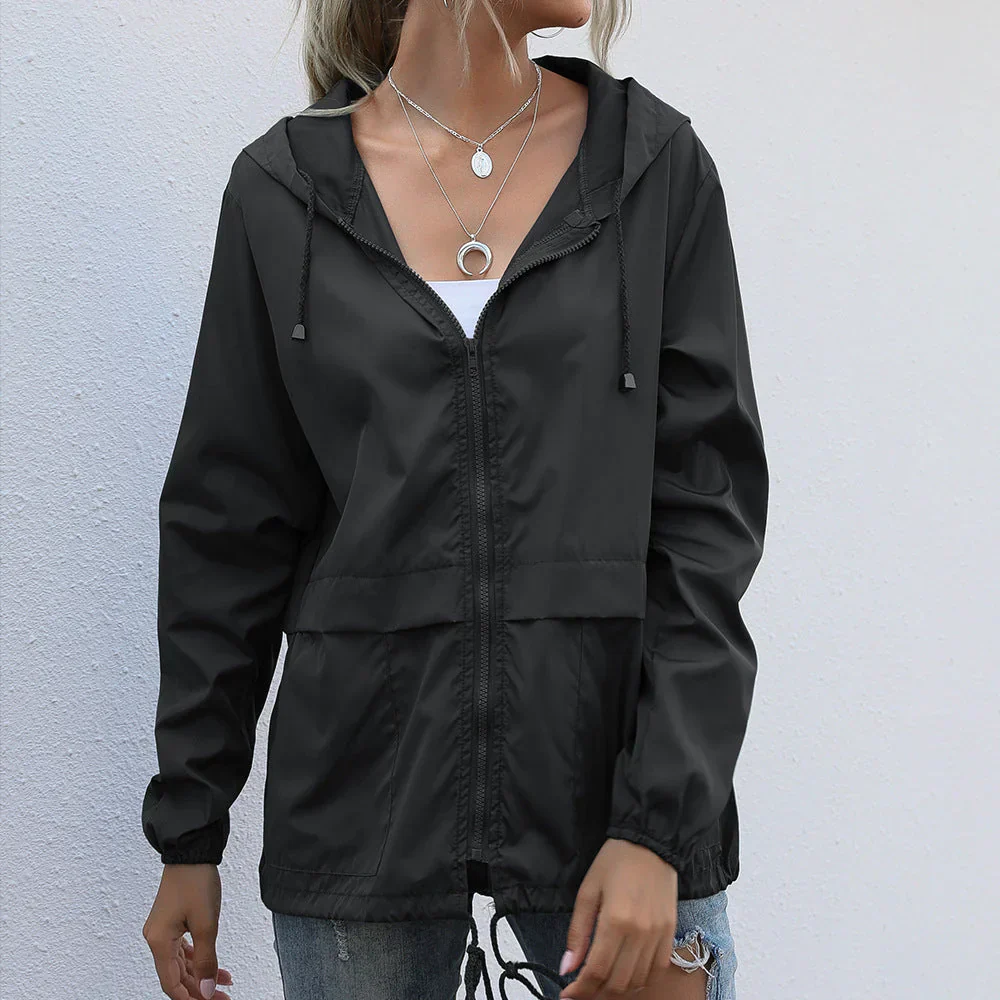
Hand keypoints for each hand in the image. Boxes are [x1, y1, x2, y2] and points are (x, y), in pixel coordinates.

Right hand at [143, 863, 233, 998]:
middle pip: (177, 976)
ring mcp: (164, 930)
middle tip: (222, 997)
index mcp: (159, 941)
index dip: (189, 998)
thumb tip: (207, 989)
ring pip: (182, 963)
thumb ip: (207, 960)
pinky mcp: (173, 922)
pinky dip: (200, 959)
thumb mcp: (207, 924)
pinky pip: (185, 949)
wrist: (192, 851)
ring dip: (202, 974)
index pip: (171, 983)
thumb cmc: (196, 881)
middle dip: (200, 989)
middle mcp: (157, 938)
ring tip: (225, 983)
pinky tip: (215, 966)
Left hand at [559, 838, 677, 997]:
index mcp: (616, 921)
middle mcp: (640, 934)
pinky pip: (656, 970)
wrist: (650, 843)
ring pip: (638, 982)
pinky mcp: (670, 933)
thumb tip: (567, 967)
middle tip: (582, 989)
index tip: (567, 995)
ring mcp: (659, 936)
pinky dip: (640, 978)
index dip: (580, 990)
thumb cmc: (615, 861)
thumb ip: (577, 933)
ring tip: (601, 982)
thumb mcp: (588, 891)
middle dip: (596, 992)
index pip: (596, 971)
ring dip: (617, 989)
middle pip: (617, 983)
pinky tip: (626, 972)